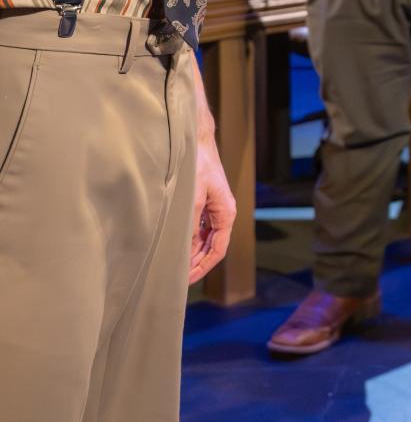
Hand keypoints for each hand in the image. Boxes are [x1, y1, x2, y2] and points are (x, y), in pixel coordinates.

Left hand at [189, 133, 235, 283]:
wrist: (194, 141)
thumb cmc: (197, 166)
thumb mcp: (192, 199)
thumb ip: (190, 227)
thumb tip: (185, 252)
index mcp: (226, 213)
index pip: (218, 250)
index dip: (201, 268)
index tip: (184, 281)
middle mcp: (223, 213)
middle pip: (211, 247)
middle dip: (195, 263)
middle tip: (175, 277)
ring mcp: (213, 208)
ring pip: (204, 238)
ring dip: (191, 252)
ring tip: (173, 265)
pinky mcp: (204, 202)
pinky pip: (199, 228)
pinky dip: (189, 239)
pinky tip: (175, 244)